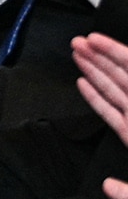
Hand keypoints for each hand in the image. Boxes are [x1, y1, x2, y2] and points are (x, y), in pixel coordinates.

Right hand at [74, 32, 127, 146]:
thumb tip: (120, 158)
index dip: (113, 52)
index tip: (95, 41)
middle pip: (120, 76)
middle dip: (98, 57)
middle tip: (78, 43)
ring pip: (114, 90)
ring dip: (94, 71)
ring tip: (77, 56)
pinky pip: (110, 112)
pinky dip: (95, 98)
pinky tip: (84, 86)